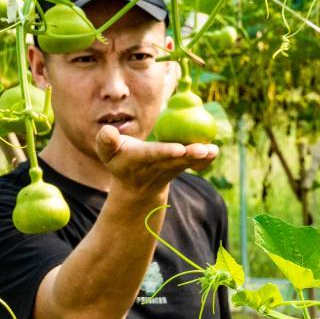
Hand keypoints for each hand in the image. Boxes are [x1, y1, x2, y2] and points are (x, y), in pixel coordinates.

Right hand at [95, 124, 218, 196]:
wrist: (137, 187)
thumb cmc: (121, 161)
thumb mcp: (108, 153)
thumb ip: (106, 141)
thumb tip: (107, 131)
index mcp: (138, 160)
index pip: (153, 155)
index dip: (165, 152)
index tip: (179, 149)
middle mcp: (156, 167)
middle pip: (175, 160)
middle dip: (189, 155)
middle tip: (203, 149)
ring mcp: (170, 170)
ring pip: (187, 163)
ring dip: (201, 158)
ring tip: (213, 150)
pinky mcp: (181, 168)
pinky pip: (195, 165)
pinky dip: (205, 160)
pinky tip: (214, 152)